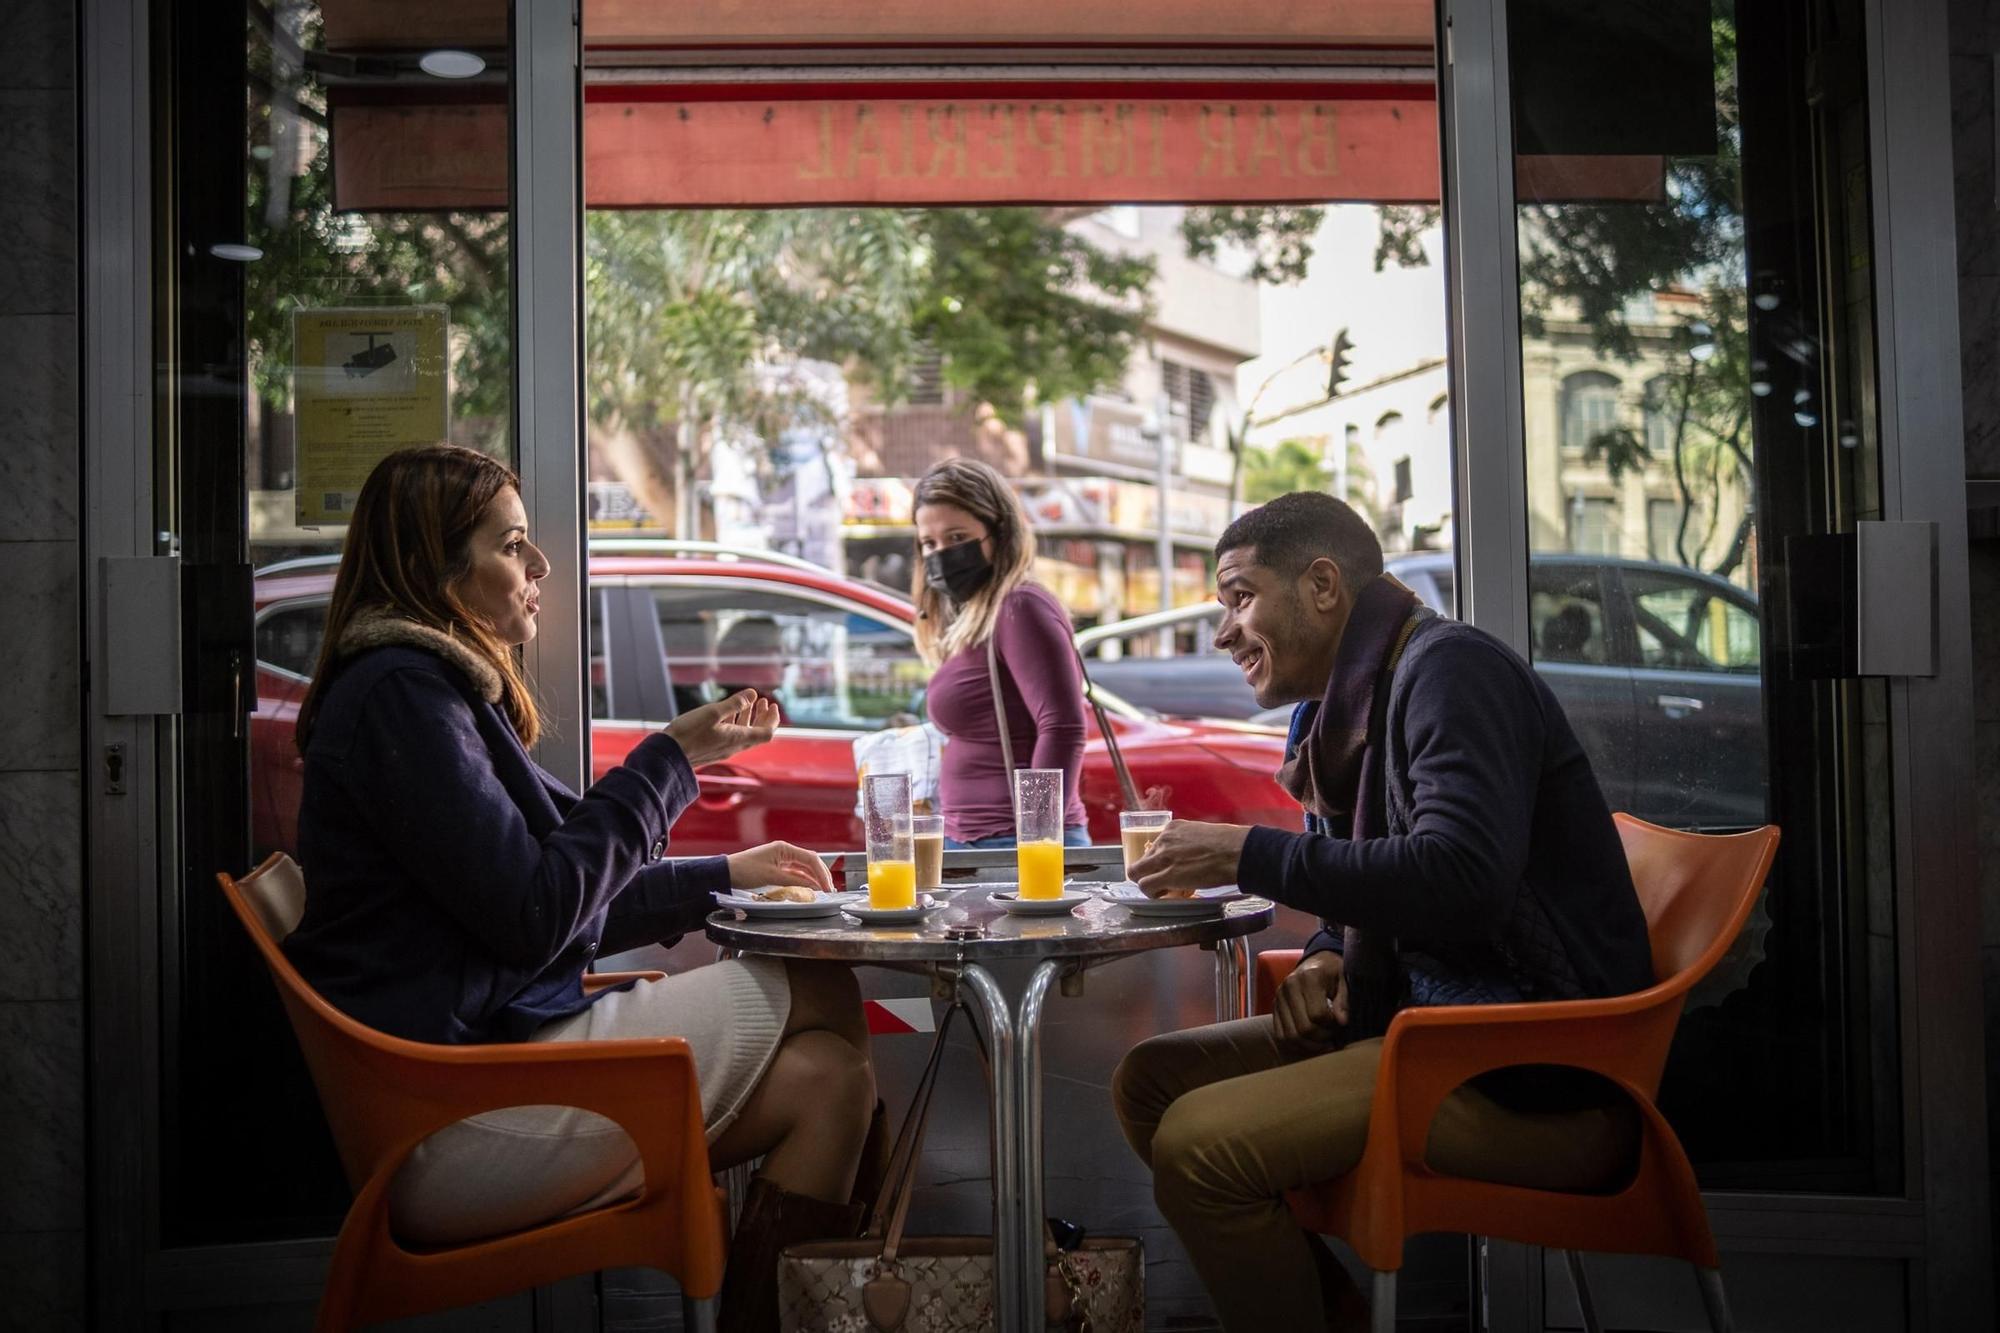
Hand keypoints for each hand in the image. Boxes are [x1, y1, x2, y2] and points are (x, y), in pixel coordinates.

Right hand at [663, 690, 778, 767]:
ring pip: (744, 734)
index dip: (772, 719)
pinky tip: (728, 714)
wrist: (668, 755)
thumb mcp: (713, 713)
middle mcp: (734, 747)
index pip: (766, 733)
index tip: (773, 705)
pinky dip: (736, 723)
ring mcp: (723, 750)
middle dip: (763, 716)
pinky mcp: (713, 750)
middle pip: (757, 733)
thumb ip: (734, 704)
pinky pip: (731, 736)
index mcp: (738, 739)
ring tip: (750, 703)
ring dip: (749, 718)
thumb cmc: (689, 733)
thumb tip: (753, 694)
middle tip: (764, 701)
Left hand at [726, 841, 835, 893]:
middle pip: (810, 862)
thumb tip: (812, 887)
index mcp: (784, 848)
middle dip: (821, 875)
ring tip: (822, 890)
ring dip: (813, 879)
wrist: (726, 873)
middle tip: (829, 889)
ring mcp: (780, 859)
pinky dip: (803, 881)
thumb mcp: (771, 876)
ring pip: (803, 868)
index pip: (810, 859)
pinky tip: (809, 888)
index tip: (828, 887)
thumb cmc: (745, 871)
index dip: (822, 874)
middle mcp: (784, 851)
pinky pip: (794, 874)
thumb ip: (793, 881)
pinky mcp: (776, 868)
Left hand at [1126, 820, 1250, 897]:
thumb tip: (1191, 856)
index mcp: (1173, 828)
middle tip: (1162, 881)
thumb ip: (1189, 843)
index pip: (1155, 846)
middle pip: (1143, 859)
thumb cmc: (1229, 844)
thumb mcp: (1202, 835)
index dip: (1159, 860)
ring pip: (1137, 873)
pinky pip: (1145, 886)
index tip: (1168, 867)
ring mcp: (1164, 857)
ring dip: (1147, 883)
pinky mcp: (1167, 875)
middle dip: (1150, 872)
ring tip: (1161, 890)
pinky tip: (1162, 895)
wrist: (1237, 852)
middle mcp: (1164, 840)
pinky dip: (1151, 893)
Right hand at [1272, 952, 1349, 1041]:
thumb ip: (1343, 1001)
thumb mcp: (1344, 980)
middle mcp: (1289, 987)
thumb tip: (1342, 1022)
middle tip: (1333, 1037)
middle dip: (1321, 1038)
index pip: (1317, 1014)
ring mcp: (1279, 998)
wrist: (1316, 962)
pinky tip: (1310, 1043)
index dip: (1332, 1025)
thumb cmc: (1332, 972)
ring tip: (1323, 1044)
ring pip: (1290, 1035)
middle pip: (1303, 1027)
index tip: (1341, 1024)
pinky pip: (1280, 1034)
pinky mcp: (1274, 1008)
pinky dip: (1295, 1044)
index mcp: (1308, 977)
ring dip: (1309, 1046)